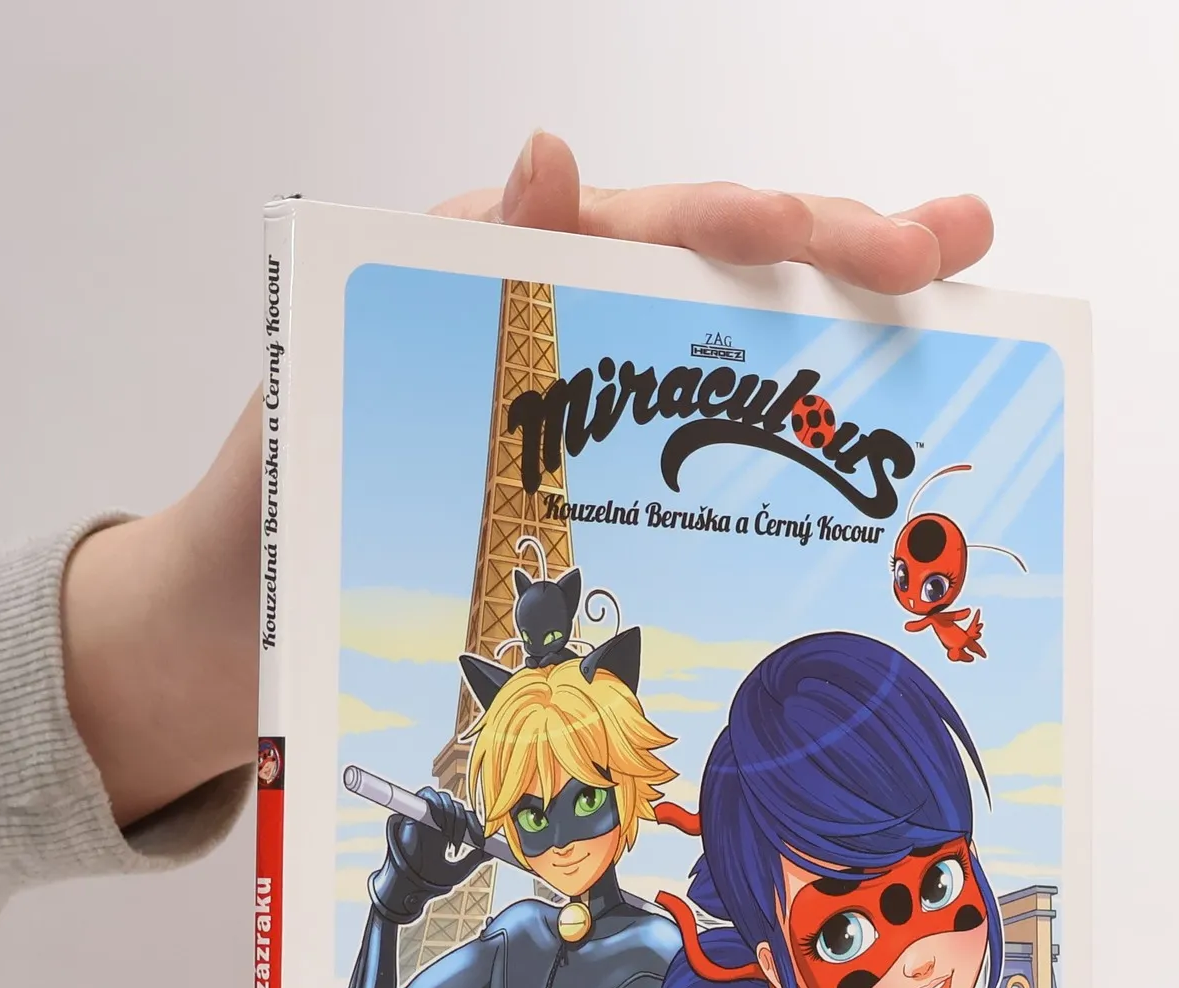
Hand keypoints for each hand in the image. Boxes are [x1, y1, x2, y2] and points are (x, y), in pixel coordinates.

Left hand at [60, 132, 992, 825]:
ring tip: (944, 317)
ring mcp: (572, 429)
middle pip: (715, 278)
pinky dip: (772, 461)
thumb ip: (447, 275)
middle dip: (844, 256)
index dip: (769, 224)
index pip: (658, 225)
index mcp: (497, 284)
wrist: (220, 641)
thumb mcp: (335, 376)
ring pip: (720, 366)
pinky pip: (686, 469)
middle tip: (958, 251)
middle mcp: (550, 343)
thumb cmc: (264, 507)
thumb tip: (550, 154)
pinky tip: (848, 470)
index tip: (866, 241)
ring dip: (833, 346)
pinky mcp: (577, 508)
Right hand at [370, 786, 488, 920]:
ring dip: (451, 814)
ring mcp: (426, 813)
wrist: (412, 883)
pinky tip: (440, 825)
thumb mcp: (461, 869)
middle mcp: (439, 820)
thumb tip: (492, 850)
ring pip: (445, 798)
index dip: (476, 826)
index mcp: (451, 831)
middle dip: (462, 822)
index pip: (468, 816)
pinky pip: (427, 795)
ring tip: (448, 835)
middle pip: (457, 805)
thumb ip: (476, 859)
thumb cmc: (433, 877)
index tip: (480, 842)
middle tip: (458, 842)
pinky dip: (436, 805)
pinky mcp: (412, 811)